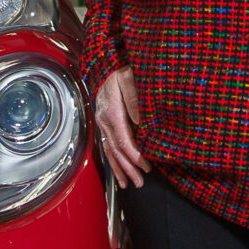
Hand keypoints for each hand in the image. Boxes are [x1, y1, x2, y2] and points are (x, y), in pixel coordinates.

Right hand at [93, 68, 146, 188]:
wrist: (105, 64)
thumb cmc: (118, 70)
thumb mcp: (129, 79)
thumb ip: (134, 99)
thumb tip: (140, 120)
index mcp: (112, 112)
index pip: (123, 141)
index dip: (135, 156)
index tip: (146, 165)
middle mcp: (105, 120)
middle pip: (116, 150)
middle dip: (128, 168)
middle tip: (140, 182)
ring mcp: (102, 123)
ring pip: (110, 151)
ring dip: (119, 169)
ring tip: (129, 183)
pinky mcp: (104, 123)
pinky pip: (107, 146)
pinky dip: (113, 161)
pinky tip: (119, 170)